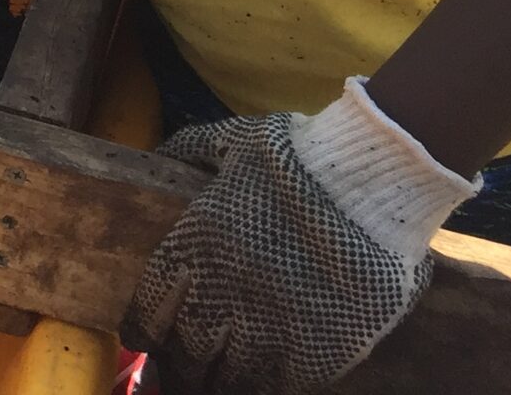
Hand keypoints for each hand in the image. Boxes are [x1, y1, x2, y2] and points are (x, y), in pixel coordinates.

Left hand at [125, 78, 477, 392]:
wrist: (368, 179)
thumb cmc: (298, 154)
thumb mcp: (229, 141)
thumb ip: (188, 151)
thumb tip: (160, 157)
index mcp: (195, 244)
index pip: (151, 304)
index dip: (144, 328)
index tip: (141, 339)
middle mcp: (224, 291)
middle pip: (189, 349)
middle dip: (181, 364)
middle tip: (180, 372)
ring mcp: (271, 324)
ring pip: (230, 375)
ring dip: (219, 381)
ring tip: (215, 385)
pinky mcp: (320, 348)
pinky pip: (280, 384)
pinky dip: (266, 386)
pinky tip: (261, 384)